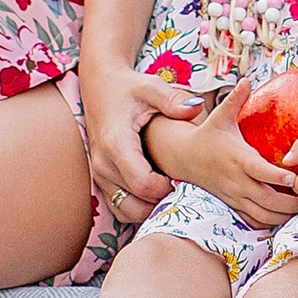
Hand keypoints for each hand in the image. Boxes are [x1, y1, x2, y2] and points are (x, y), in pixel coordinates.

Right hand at [80, 57, 201, 227]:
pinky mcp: (101, 180)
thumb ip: (173, 100)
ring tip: (171, 189)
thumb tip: (197, 107)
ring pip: (127, 212)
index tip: (184, 176)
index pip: (143, 185)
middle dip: (163, 201)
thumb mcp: (152, 87)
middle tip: (183, 186)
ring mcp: (100, 175)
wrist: (100, 86)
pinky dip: (139, 207)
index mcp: (116, 144)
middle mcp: (103, 164)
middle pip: (137, 204)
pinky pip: (120, 208)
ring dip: (151, 208)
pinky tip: (157, 191)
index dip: (168, 188)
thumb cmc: (128, 88)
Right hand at [148, 80, 297, 230]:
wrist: (184, 157)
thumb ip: (235, 99)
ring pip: (262, 214)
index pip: (258, 170)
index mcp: (237, 158)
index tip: (294, 177)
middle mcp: (236, 180)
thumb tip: (246, 80)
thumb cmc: (208, 135)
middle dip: (291, 203)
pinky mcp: (233, 204)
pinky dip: (271, 222)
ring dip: (284, 215)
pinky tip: (286, 216)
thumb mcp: (219, 115)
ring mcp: (234, 195)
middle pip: (266, 200)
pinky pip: (253, 220)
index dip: (276, 176)